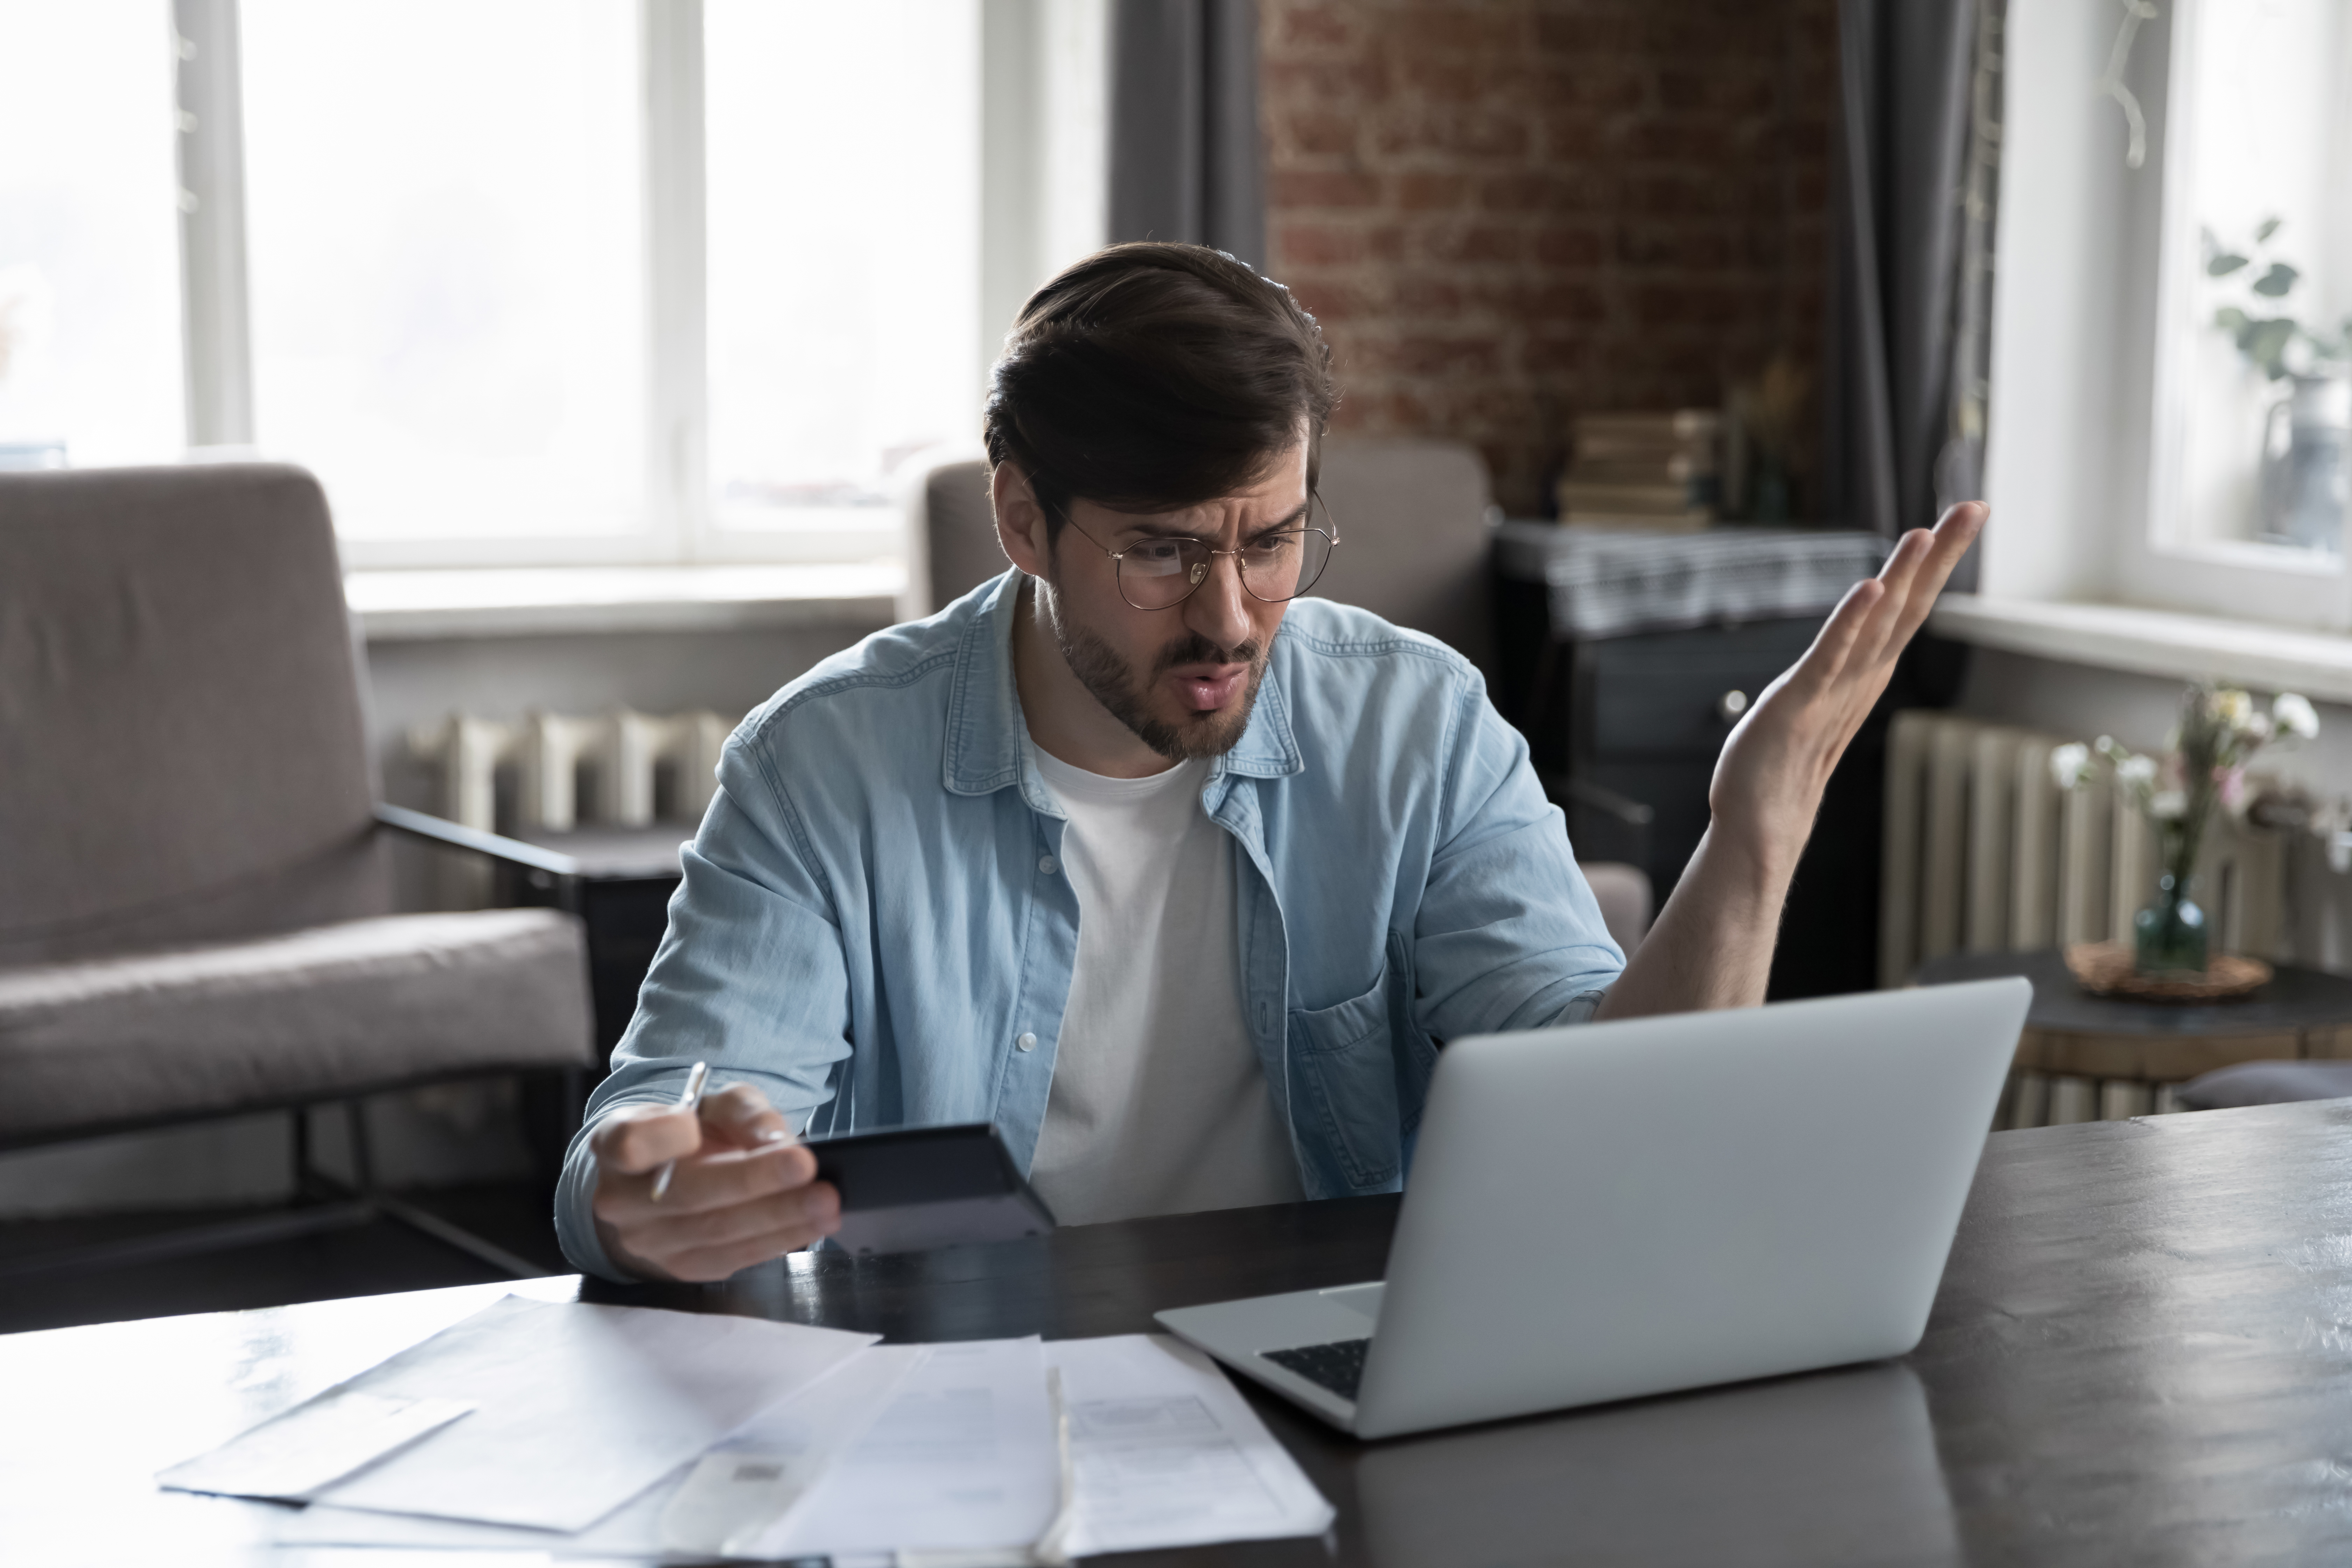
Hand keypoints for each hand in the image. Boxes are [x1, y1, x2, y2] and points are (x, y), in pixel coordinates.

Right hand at [589, 1082, 839, 1281]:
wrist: (667, 1180)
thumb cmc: (693, 1132)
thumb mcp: (714, 1103)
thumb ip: (743, 1110)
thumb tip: (774, 1140)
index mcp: (617, 1143)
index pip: (630, 1142)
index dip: (663, 1136)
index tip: (696, 1126)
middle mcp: (623, 1198)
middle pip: (688, 1193)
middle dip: (753, 1181)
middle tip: (806, 1167)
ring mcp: (649, 1240)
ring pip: (717, 1232)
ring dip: (778, 1217)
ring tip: (826, 1201)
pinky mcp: (682, 1266)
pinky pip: (733, 1258)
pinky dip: (777, 1240)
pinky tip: (811, 1224)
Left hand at [1707, 502, 1986, 889]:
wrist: (1759, 825)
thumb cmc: (1783, 765)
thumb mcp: (1817, 702)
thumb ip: (1838, 672)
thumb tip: (1851, 649)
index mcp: (1864, 671)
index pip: (1908, 606)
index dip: (1937, 561)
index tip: (1964, 514)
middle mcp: (1859, 677)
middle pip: (1909, 605)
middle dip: (1941, 555)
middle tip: (1974, 507)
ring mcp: (1833, 690)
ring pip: (1877, 624)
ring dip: (1901, 577)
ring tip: (1925, 532)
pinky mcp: (1799, 704)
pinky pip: (1830, 657)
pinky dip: (1850, 622)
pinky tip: (1870, 588)